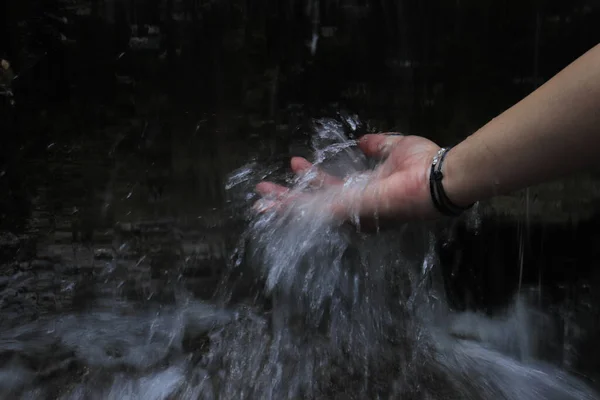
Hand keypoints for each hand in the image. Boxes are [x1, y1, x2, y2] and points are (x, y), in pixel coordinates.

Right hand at [255, 133, 441, 224]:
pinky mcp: (349, 211)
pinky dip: (295, 210)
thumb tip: (362, 141)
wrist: (436, 179)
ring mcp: (350, 211)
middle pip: (314, 204)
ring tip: (261, 201)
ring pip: (309, 211)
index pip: (331, 187)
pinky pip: (316, 212)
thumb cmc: (421, 164)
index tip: (295, 162)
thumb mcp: (394, 148)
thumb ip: (377, 146)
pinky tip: (276, 205)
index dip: (312, 177)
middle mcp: (354, 205)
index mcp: (364, 190)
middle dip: (289, 199)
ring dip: (285, 206)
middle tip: (265, 193)